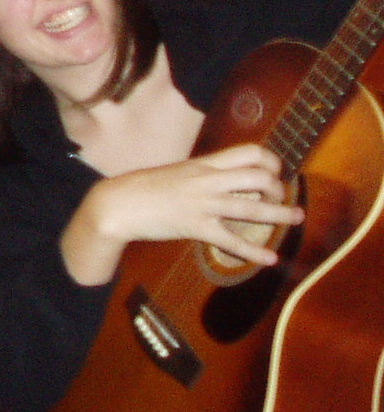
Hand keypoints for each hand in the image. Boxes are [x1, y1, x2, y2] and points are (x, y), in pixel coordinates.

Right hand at [62, 143, 302, 284]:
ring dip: (281, 214)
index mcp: (203, 164)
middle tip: (279, 197)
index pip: (249, 152)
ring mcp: (203, 204)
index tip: (275, 172)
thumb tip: (219, 178)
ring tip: (296, 218)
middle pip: (259, 177)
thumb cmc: (142, 187)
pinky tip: (269, 259)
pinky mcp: (195, 228)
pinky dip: (254, 252)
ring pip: (253, 208)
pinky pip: (232, 241)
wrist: (116, 204)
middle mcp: (207, 181)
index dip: (271, 161)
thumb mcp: (176, 171)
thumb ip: (200, 173)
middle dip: (278, 187)